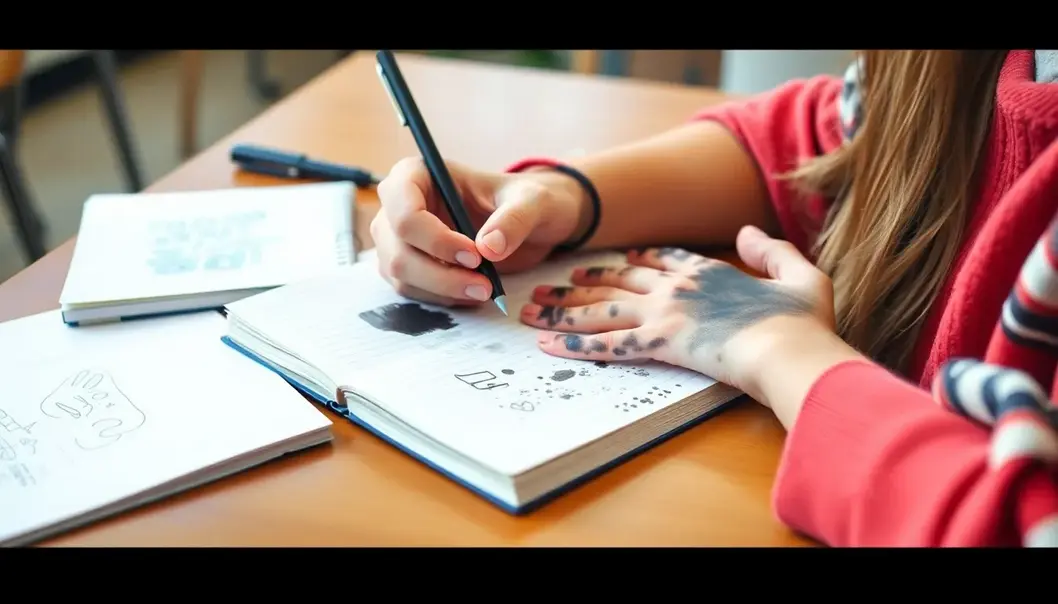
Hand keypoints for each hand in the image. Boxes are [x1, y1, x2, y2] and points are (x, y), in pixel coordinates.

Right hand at [372, 157, 589, 306]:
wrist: (526, 221)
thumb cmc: (522, 200)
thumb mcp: (531, 202)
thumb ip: (515, 218)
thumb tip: (489, 248)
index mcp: (417, 175)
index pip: (404, 211)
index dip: (435, 239)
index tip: (475, 256)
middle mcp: (397, 206)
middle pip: (398, 250)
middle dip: (440, 275)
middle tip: (483, 286)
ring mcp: (396, 238)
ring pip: (401, 275)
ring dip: (442, 290)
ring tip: (483, 291)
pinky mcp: (406, 265)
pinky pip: (412, 290)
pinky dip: (441, 298)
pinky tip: (471, 293)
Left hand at [518, 225, 836, 399]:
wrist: (790, 350)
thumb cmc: (802, 323)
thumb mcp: (802, 277)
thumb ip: (773, 252)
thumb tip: (747, 231)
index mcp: (708, 272)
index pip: (662, 260)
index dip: (636, 262)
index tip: (615, 262)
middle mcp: (677, 287)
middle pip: (617, 282)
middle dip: (580, 284)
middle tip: (553, 284)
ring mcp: (664, 312)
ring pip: (599, 309)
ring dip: (562, 310)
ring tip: (532, 312)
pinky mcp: (657, 342)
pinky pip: (605, 344)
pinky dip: (574, 344)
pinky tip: (548, 346)